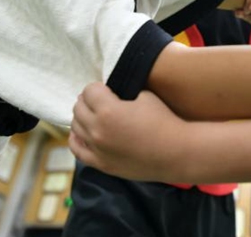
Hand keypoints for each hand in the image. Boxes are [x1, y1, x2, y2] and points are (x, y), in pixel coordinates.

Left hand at [69, 83, 184, 180]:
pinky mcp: (101, 164)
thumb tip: (112, 94)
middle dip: (88, 100)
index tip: (106, 89)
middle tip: (100, 100)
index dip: (98, 87)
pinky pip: (77, 149)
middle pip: (79, 107)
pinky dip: (76, 138)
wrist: (175, 153)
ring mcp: (97, 149)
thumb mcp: (145, 96)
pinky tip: (81, 133)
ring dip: (82, 117)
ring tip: (94, 115)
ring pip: (75, 126)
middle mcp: (97, 129)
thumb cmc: (163, 121)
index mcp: (108, 110)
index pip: (89, 90)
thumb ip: (124, 93)